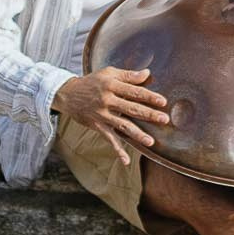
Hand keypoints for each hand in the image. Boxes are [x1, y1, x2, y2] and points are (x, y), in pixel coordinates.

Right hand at [54, 66, 170, 166]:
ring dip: (137, 134)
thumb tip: (147, 73)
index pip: (134, 91)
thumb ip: (128, 75)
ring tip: (151, 142)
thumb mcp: (109, 73)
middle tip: (164, 119)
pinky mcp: (98, 126)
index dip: (149, 96)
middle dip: (148, 114)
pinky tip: (126, 160)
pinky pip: (109, 139)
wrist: (69, 94)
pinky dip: (117, 150)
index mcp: (112, 85)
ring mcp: (102, 114)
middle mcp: (107, 100)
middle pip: (131, 108)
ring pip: (122, 125)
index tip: (163, 102)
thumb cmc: (92, 82)